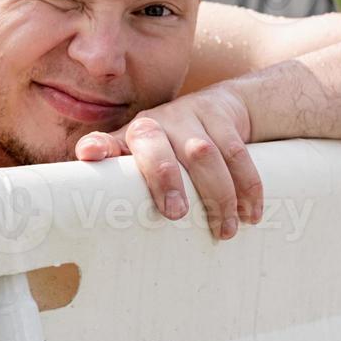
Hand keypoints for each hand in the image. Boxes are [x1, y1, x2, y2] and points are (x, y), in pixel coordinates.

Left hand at [75, 84, 262, 239]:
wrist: (222, 108)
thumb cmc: (175, 149)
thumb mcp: (149, 161)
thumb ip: (132, 187)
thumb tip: (105, 232)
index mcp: (131, 138)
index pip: (108, 141)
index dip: (99, 147)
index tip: (89, 156)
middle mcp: (155, 122)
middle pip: (153, 143)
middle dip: (164, 177)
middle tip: (176, 213)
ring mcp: (188, 115)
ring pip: (203, 154)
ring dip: (218, 195)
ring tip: (225, 230)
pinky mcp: (220, 116)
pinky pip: (236, 153)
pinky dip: (247, 185)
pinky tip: (251, 212)